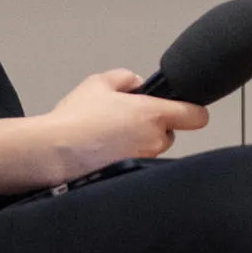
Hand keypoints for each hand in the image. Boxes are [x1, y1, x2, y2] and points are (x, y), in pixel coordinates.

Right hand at [46, 67, 204, 179]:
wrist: (55, 151)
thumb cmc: (76, 118)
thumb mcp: (99, 83)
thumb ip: (125, 78)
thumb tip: (137, 84)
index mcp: (153, 114)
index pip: (196, 116)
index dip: (192, 110)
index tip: (184, 109)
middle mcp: (155, 140)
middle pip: (170, 133)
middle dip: (155, 127)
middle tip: (127, 120)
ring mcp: (145, 160)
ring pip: (152, 149)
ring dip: (139, 142)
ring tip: (109, 136)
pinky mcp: (133, 175)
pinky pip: (137, 162)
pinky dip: (126, 156)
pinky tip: (105, 151)